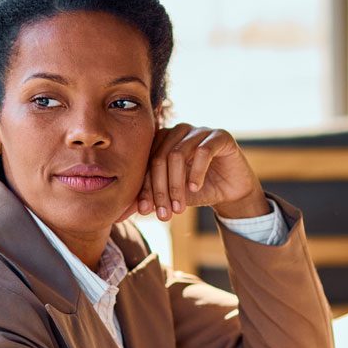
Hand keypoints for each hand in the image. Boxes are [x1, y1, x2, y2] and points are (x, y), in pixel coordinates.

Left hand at [131, 123, 265, 221]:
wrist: (230, 191)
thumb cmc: (196, 191)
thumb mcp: (169, 198)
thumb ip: (146, 201)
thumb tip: (117, 216)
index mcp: (161, 141)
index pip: (146, 162)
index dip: (144, 187)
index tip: (145, 211)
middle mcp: (178, 131)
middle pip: (159, 157)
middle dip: (160, 190)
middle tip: (164, 214)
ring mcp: (199, 131)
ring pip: (178, 154)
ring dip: (176, 185)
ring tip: (179, 208)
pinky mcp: (220, 136)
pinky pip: (203, 151)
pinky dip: (196, 172)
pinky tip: (195, 189)